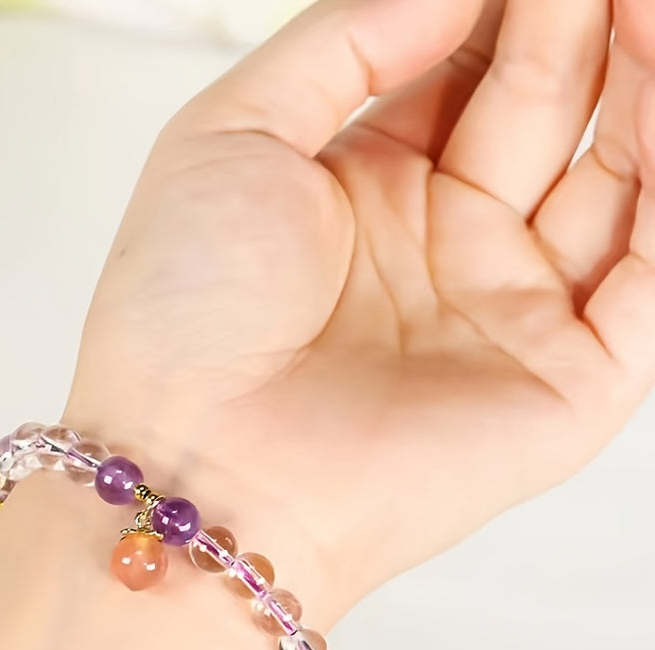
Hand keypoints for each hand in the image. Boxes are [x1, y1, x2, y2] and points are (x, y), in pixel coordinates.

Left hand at [65, 0, 654, 617]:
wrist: (196, 463)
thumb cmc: (183, 313)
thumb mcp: (231, 135)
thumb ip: (342, 43)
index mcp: (365, 191)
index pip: (466, 69)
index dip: (503, 4)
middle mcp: (442, 247)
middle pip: (543, 109)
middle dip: (583, 25)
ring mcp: (508, 312)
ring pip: (618, 179)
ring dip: (644, 87)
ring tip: (647, 4)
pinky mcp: (565, 383)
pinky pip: (651, 276)